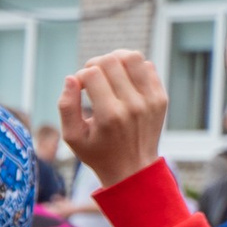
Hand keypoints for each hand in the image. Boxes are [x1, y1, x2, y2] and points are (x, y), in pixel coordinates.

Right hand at [58, 51, 167, 189]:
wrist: (133, 169)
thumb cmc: (98, 153)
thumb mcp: (72, 137)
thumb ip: (66, 106)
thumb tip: (71, 78)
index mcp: (109, 115)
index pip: (92, 74)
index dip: (80, 75)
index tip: (78, 88)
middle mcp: (132, 105)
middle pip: (111, 61)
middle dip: (95, 64)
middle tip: (90, 78)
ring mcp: (150, 100)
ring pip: (133, 57)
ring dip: (116, 59)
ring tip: (107, 71)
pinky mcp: (161, 98)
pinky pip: (148, 67)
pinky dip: (133, 68)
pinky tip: (123, 81)